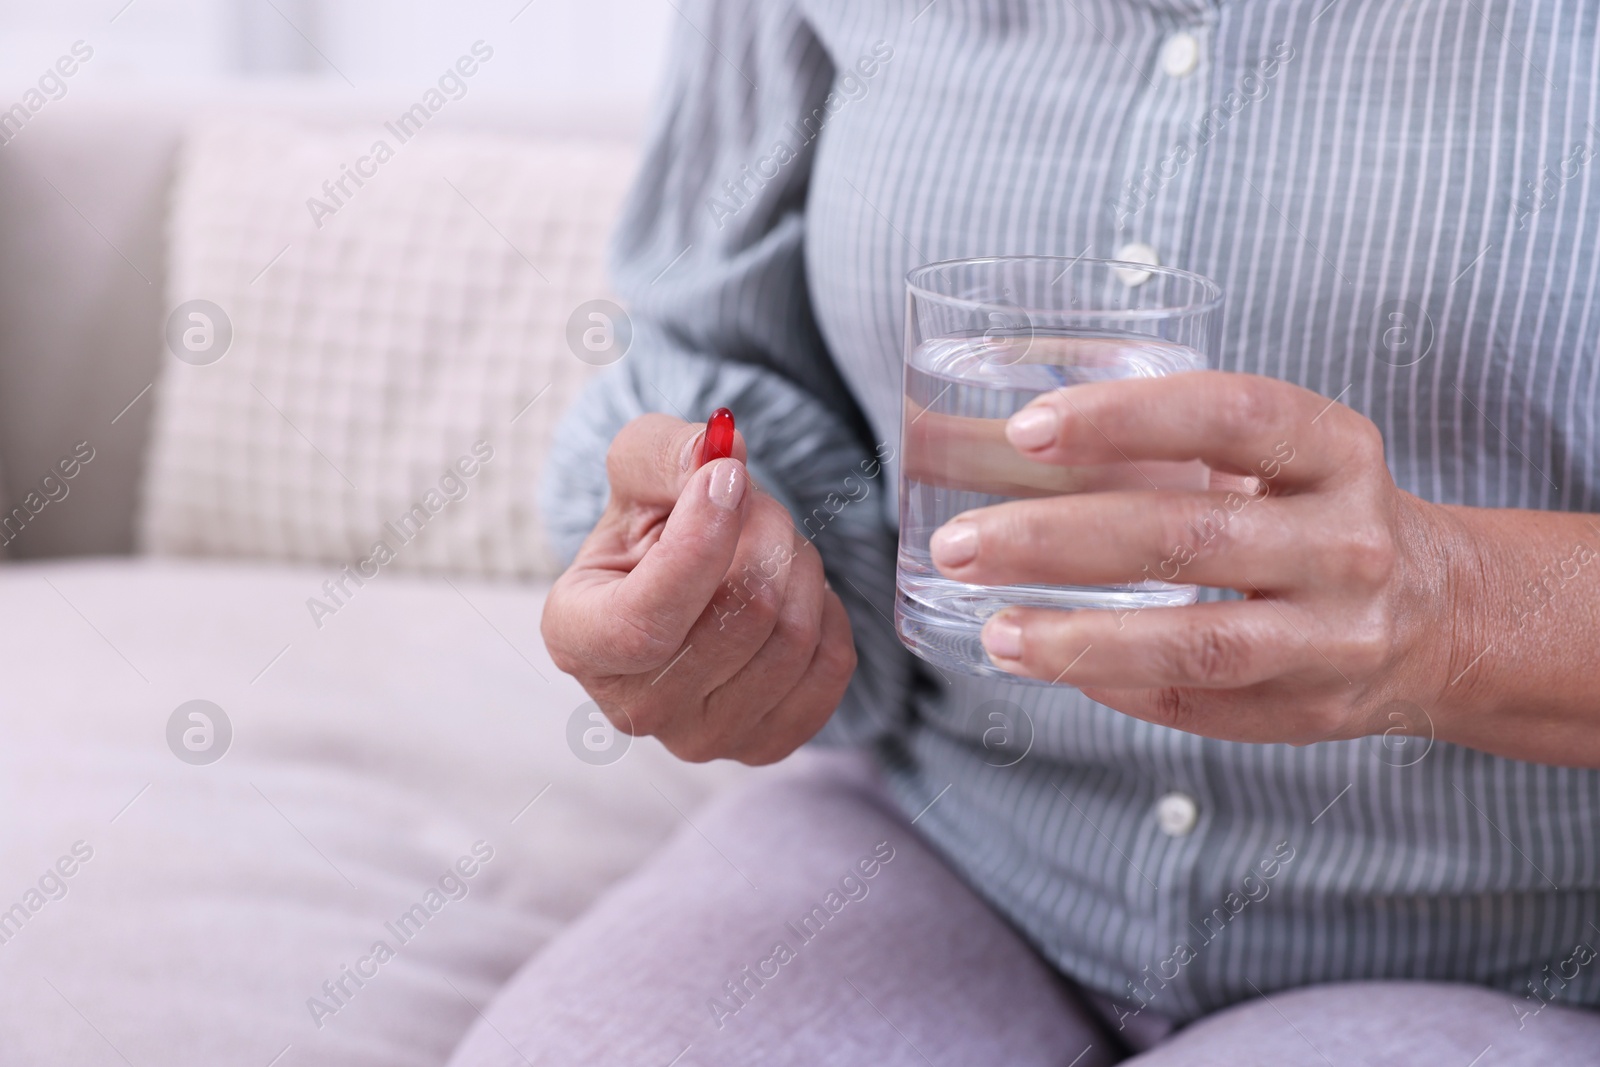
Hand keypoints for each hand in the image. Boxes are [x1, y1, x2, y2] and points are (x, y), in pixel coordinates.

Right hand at [541, 415, 855, 763]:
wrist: (685, 576)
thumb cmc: (651, 524)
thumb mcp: (638, 468)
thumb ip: (666, 451)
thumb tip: (720, 456)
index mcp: (578, 639)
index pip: (646, 622)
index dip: (702, 545)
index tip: (730, 478)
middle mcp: (634, 707)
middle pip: (743, 617)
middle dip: (766, 532)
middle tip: (753, 502)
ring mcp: (702, 739)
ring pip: (792, 637)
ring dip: (798, 563)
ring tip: (770, 543)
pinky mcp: (764, 745)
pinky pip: (830, 667)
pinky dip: (826, 612)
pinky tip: (792, 593)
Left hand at [928, 371, 1458, 746]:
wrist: (1441, 617)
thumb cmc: (1313, 513)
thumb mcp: (1273, 456)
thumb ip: (1161, 445)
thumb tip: (983, 440)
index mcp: (1334, 451)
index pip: (1229, 414)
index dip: (1123, 418)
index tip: (1025, 429)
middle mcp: (1346, 541)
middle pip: (1188, 536)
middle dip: (1055, 540)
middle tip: (959, 544)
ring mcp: (1333, 636)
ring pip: (1196, 644)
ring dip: (1077, 639)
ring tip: (993, 630)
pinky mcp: (1307, 711)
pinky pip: (1194, 703)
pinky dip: (1109, 683)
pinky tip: (1045, 661)